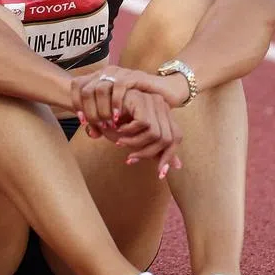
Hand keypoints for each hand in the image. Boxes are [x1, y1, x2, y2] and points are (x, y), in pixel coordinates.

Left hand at [69, 65, 187, 129]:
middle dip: (89, 111)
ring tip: (107, 123)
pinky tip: (117, 116)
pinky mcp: (134, 76)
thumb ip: (103, 123)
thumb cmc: (138, 106)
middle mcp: (107, 72)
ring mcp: (120, 73)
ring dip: (101, 109)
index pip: (77, 85)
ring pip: (100, 89)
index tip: (83, 121)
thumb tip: (91, 133)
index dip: (75, 103)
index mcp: (99, 77)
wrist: (165, 93)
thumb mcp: (116, 115)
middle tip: (97, 125)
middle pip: (86, 89)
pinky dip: (116, 103)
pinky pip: (120, 87)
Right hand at [70, 70, 184, 178]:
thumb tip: (178, 166)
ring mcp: (154, 102)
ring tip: (119, 143)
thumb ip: (155, 149)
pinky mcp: (143, 100)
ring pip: (156, 135)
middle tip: (130, 159)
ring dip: (135, 143)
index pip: (176, 138)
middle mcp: (162, 106)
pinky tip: (117, 130)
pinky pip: (144, 125)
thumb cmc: (115, 121)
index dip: (169, 156)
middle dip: (148, 154)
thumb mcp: (137, 139)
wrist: (96, 102)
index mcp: (164, 114)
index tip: (159, 173)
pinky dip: (129, 132)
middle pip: (168, 139)